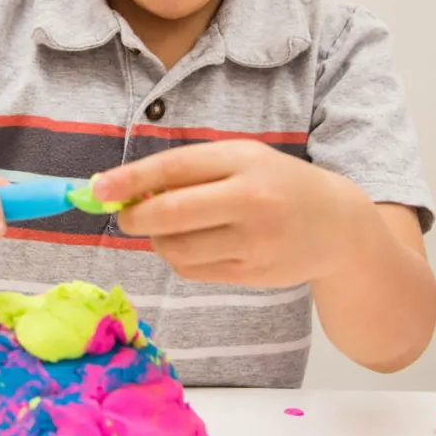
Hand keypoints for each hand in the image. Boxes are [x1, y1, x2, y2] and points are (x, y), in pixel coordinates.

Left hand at [93, 140, 347, 286]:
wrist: (337, 226)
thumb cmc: (278, 184)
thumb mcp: (243, 160)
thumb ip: (192, 171)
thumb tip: (127, 189)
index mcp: (245, 161)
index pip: (175, 168)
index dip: (131, 179)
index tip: (98, 187)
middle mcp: (251, 201)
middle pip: (171, 214)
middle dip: (135, 217)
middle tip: (125, 215)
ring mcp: (254, 243)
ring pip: (176, 248)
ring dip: (157, 240)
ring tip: (166, 228)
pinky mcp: (252, 275)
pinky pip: (193, 270)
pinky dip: (179, 257)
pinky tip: (194, 244)